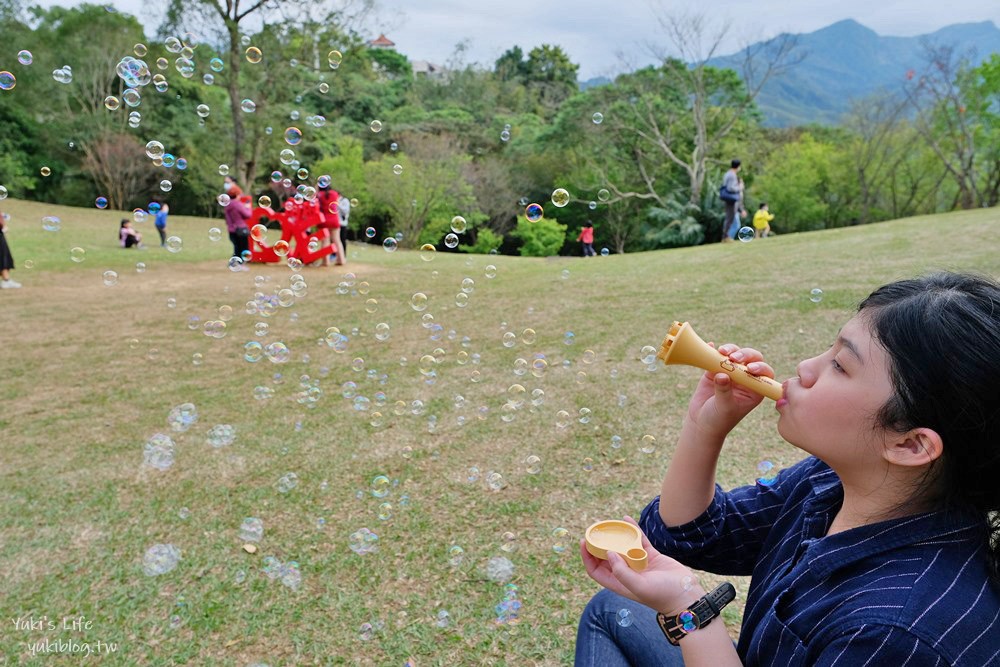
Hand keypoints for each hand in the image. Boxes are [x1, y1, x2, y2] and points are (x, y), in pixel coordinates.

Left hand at [581, 516, 701, 614]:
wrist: (687, 596)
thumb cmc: (663, 595)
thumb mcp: (639, 586)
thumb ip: (622, 572)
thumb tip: (608, 553)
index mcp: (619, 583)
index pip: (596, 570)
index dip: (588, 557)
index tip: (584, 542)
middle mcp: (626, 573)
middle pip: (606, 557)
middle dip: (599, 544)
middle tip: (594, 530)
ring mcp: (639, 563)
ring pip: (622, 546)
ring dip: (615, 536)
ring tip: (608, 523)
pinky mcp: (651, 556)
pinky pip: (639, 540)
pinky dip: (633, 530)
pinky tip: (627, 519)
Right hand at [686, 343, 773, 438]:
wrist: (701, 422)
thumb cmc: (718, 419)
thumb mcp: (724, 407)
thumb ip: (724, 391)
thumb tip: (722, 375)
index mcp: (755, 389)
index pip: (765, 374)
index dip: (761, 367)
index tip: (750, 368)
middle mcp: (745, 378)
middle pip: (751, 359)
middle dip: (744, 354)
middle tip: (733, 357)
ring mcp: (730, 372)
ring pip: (734, 354)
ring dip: (729, 350)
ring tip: (721, 352)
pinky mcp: (715, 369)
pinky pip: (715, 356)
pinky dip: (713, 350)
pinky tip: (710, 346)